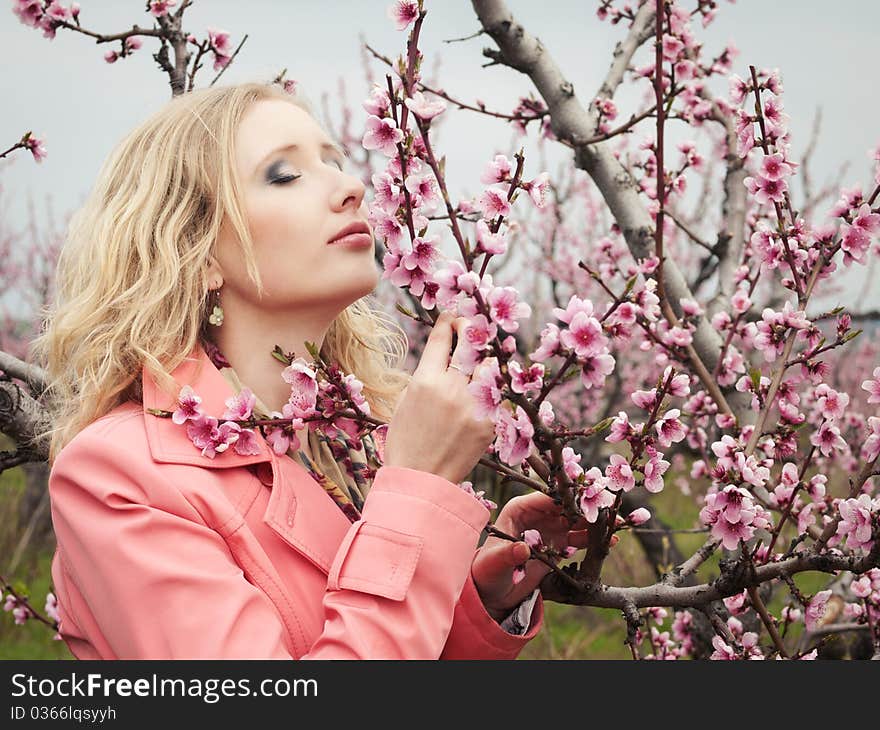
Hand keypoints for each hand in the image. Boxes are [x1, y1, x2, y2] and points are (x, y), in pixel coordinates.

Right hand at [383, 311, 495, 484]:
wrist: (421, 480)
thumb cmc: (407, 441)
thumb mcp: (405, 401)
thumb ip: (426, 375)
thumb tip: (445, 354)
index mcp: (425, 381)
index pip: (442, 337)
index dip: (447, 321)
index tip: (450, 318)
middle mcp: (451, 388)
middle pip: (471, 342)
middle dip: (470, 327)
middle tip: (468, 327)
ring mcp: (474, 405)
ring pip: (491, 364)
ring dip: (486, 356)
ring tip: (481, 357)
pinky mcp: (491, 422)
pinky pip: (498, 393)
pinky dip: (493, 386)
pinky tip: (487, 385)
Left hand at [471, 491, 616, 621]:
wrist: (492, 591)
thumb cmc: (486, 571)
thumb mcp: (495, 564)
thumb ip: (509, 555)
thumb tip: (523, 549)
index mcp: (519, 509)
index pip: (547, 498)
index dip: (567, 499)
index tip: (586, 500)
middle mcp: (537, 515)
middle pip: (566, 507)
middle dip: (588, 508)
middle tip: (608, 511)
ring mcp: (549, 528)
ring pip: (576, 521)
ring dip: (595, 522)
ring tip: (616, 525)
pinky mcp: (558, 544)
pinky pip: (579, 538)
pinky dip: (593, 539)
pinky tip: (611, 540)